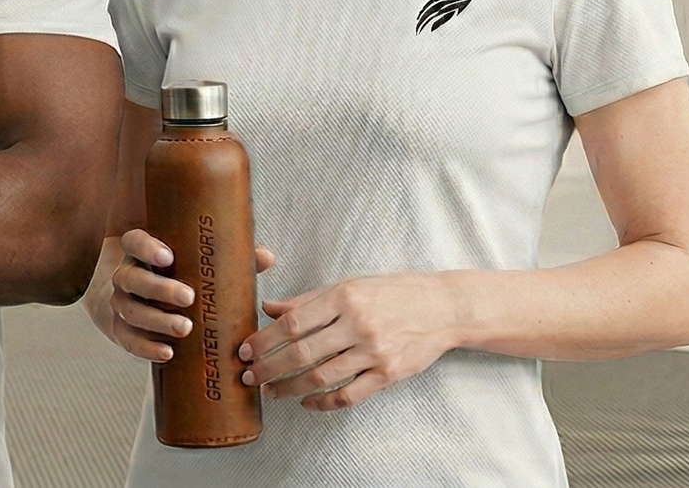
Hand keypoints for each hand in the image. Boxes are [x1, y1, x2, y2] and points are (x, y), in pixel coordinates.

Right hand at [95, 229, 275, 362]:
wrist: (136, 297)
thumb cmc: (176, 274)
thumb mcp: (193, 261)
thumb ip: (228, 257)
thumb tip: (266, 257)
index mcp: (140, 251)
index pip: (135, 241)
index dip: (148, 248)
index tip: (168, 257)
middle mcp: (126, 275)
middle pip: (132, 279)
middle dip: (159, 289)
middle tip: (189, 297)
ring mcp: (121, 303)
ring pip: (130, 311)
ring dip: (157, 321)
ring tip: (185, 328)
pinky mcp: (121, 330)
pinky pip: (128, 340)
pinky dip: (147, 348)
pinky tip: (168, 353)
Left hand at [238, 272, 465, 411]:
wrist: (442, 308)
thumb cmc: (393, 293)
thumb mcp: (349, 286)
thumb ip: (308, 300)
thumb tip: (268, 307)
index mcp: (344, 297)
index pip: (293, 322)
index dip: (264, 340)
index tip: (245, 350)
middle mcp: (358, 324)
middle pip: (301, 353)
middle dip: (269, 368)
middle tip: (250, 376)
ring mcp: (374, 352)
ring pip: (321, 377)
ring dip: (290, 389)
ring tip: (272, 391)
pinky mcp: (387, 375)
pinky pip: (348, 395)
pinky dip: (323, 403)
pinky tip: (308, 403)